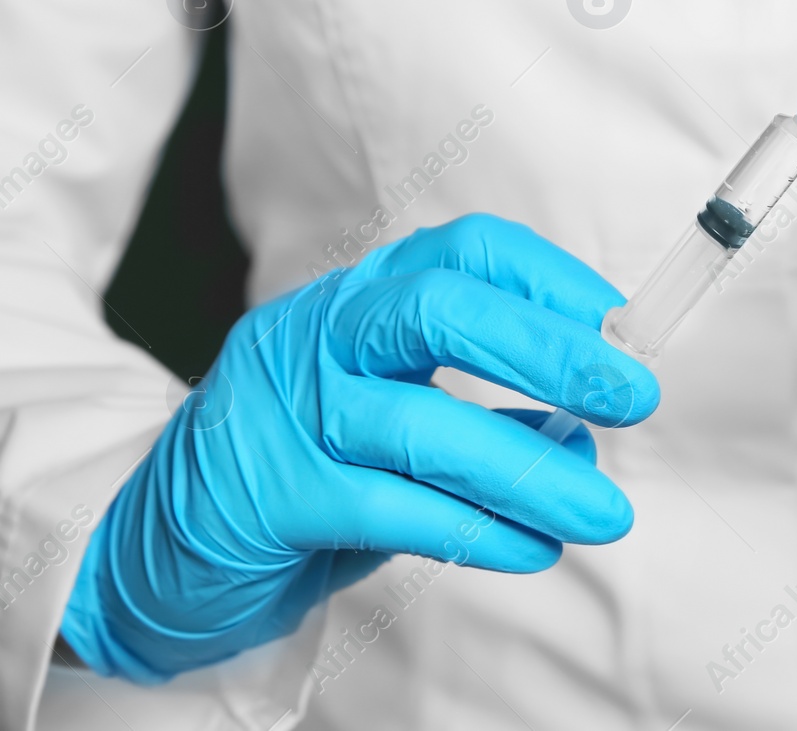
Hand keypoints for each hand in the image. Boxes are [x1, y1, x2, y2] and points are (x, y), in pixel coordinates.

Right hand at [61, 213, 658, 681]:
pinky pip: (390, 509)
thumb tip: (585, 431)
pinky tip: (533, 547)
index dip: (551, 278)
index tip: (621, 324)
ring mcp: (286, 408)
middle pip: (439, 310)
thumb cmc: (303, 467)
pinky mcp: (268, 493)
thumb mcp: (395, 418)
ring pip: (423, 425)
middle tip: (633, 397)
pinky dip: (475, 530)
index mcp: (362, 299)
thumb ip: (484, 416)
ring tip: (604, 511)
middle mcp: (321, 332)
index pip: (466, 251)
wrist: (160, 542)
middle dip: (548, 350)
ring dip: (532, 471)